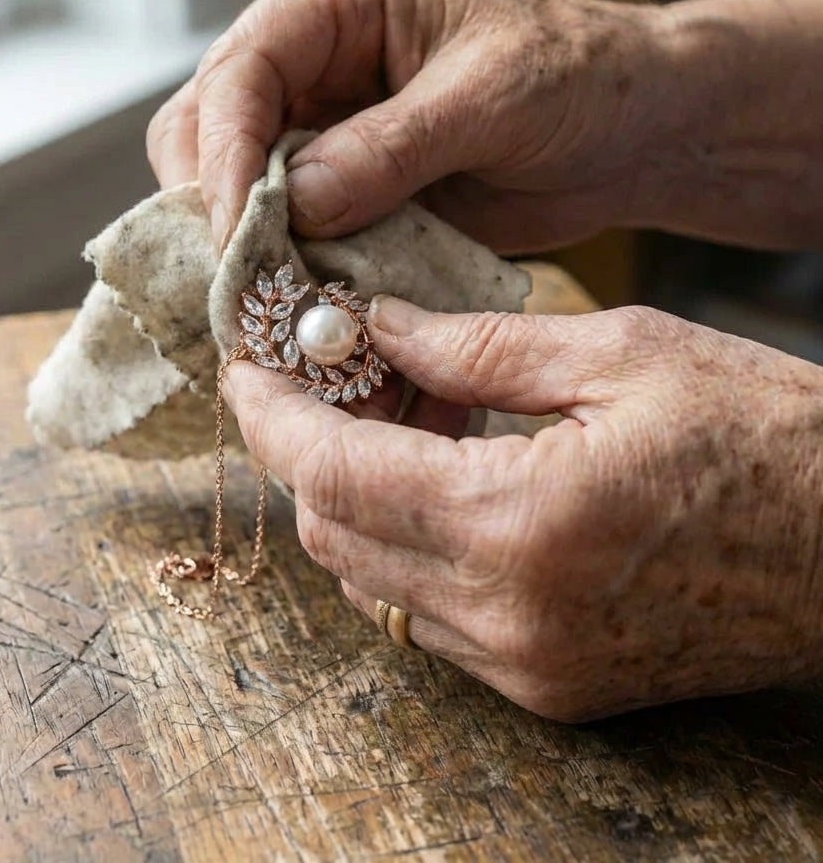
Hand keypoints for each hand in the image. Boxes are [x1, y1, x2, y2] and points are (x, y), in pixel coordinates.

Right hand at [147, 0, 671, 254]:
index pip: (242, 69)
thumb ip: (390, 148)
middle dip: (214, 205)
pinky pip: (287, 232)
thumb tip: (296, 203)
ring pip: (236, 187)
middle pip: (210, 127)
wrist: (627, 133)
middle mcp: (313, 61)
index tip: (234, 231)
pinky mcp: (341, 190)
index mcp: (339, 0)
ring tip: (263, 300)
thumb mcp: (489, 99)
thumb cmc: (577, 78)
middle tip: (237, 278)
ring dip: (244, 246)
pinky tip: (296, 304)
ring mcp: (322, 129)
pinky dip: (286, 270)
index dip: (225, 153)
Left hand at [223, 300, 822, 720]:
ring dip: (352, 497)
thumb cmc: (766, 438)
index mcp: (520, 522)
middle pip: (334, 533)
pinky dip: (403, 544)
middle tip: (325, 379)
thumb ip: (475, 345)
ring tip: (392, 418)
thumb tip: (375, 328)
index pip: (334, 474)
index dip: (271, 419)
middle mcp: (508, 616)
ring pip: (369, 580)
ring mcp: (525, 665)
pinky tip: (439, 480)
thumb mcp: (621, 353)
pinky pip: (424, 613)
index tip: (247, 373)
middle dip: (305, 452)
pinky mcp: (547, 684)